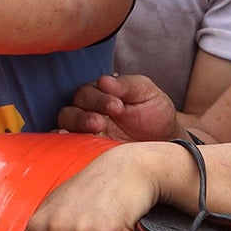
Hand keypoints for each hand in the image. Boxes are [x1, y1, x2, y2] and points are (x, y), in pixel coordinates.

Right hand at [58, 74, 180, 142]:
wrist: (166, 139)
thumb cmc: (154, 112)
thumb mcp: (146, 92)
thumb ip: (127, 85)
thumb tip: (104, 81)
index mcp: (99, 94)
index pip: (86, 93)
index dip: (99, 99)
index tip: (118, 106)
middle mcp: (87, 111)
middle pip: (71, 110)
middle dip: (84, 115)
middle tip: (101, 122)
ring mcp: (85, 131)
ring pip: (65, 125)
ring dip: (76, 127)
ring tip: (95, 131)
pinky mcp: (86, 149)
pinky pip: (66, 145)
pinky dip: (63, 142)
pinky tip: (71, 143)